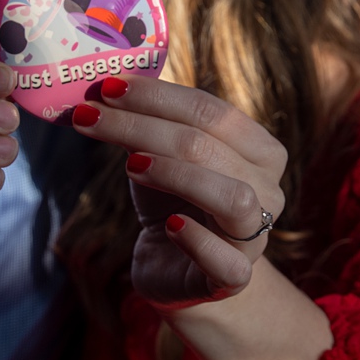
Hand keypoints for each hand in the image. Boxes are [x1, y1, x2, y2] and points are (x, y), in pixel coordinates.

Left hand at [71, 76, 286, 309]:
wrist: (175, 268)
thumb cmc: (171, 199)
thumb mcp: (159, 153)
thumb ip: (145, 120)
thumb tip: (103, 82)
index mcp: (260, 150)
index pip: (212, 111)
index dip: (159, 96)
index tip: (108, 87)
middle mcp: (269, 189)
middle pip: (209, 147)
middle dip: (143, 127)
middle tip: (90, 117)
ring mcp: (257, 236)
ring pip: (232, 197)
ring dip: (176, 174)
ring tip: (130, 165)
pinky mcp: (236, 277)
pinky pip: (227, 260)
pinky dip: (197, 239)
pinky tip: (168, 226)